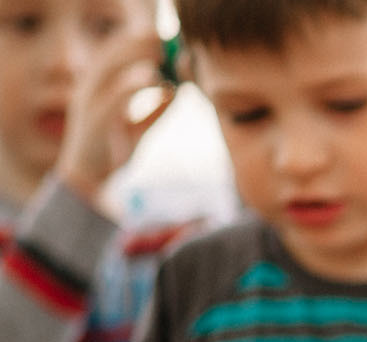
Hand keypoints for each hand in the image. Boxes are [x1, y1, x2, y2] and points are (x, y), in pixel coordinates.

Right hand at [54, 31, 175, 208]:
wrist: (90, 179)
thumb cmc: (113, 151)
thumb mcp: (139, 128)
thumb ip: (156, 110)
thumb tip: (177, 92)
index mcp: (97, 87)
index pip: (113, 53)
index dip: (136, 42)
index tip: (162, 38)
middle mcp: (89, 88)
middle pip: (112, 54)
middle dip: (138, 44)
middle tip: (165, 40)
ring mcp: (89, 101)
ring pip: (112, 68)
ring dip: (138, 57)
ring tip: (162, 55)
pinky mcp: (95, 118)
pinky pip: (117, 94)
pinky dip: (137, 83)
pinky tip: (158, 80)